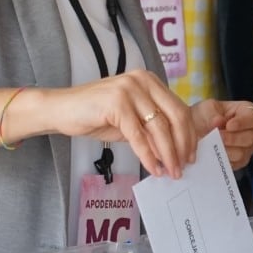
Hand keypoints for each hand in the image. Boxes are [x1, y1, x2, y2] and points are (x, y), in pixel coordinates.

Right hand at [44, 74, 194, 178]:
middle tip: (183, 167)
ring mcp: (129, 89)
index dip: (189, 134)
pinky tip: (153, 168)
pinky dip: (148, 156)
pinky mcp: (116, 103)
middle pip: (175, 116)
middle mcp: (142, 80)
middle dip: (182, 146)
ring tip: (170, 172)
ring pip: (159, 128)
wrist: (61, 110)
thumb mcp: (131, 119)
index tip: (191, 155)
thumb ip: (152, 128)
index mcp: (149, 80)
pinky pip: (138, 136)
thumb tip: (177, 150)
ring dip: (168, 154)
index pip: (179, 108)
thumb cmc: (96, 115)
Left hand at [190, 99, 252, 168]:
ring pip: (242, 153)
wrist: (197, 129)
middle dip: (232, 138)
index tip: (228, 125)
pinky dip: (223, 159)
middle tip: (217, 136)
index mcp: (248, 112)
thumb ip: (212, 113)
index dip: (242, 123)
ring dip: (225, 149)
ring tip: (212, 144)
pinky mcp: (241, 161)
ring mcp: (248, 147)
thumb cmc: (206, 115)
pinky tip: (213, 153)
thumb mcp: (206, 108)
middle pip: (250, 138)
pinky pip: (235, 164)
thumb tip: (218, 122)